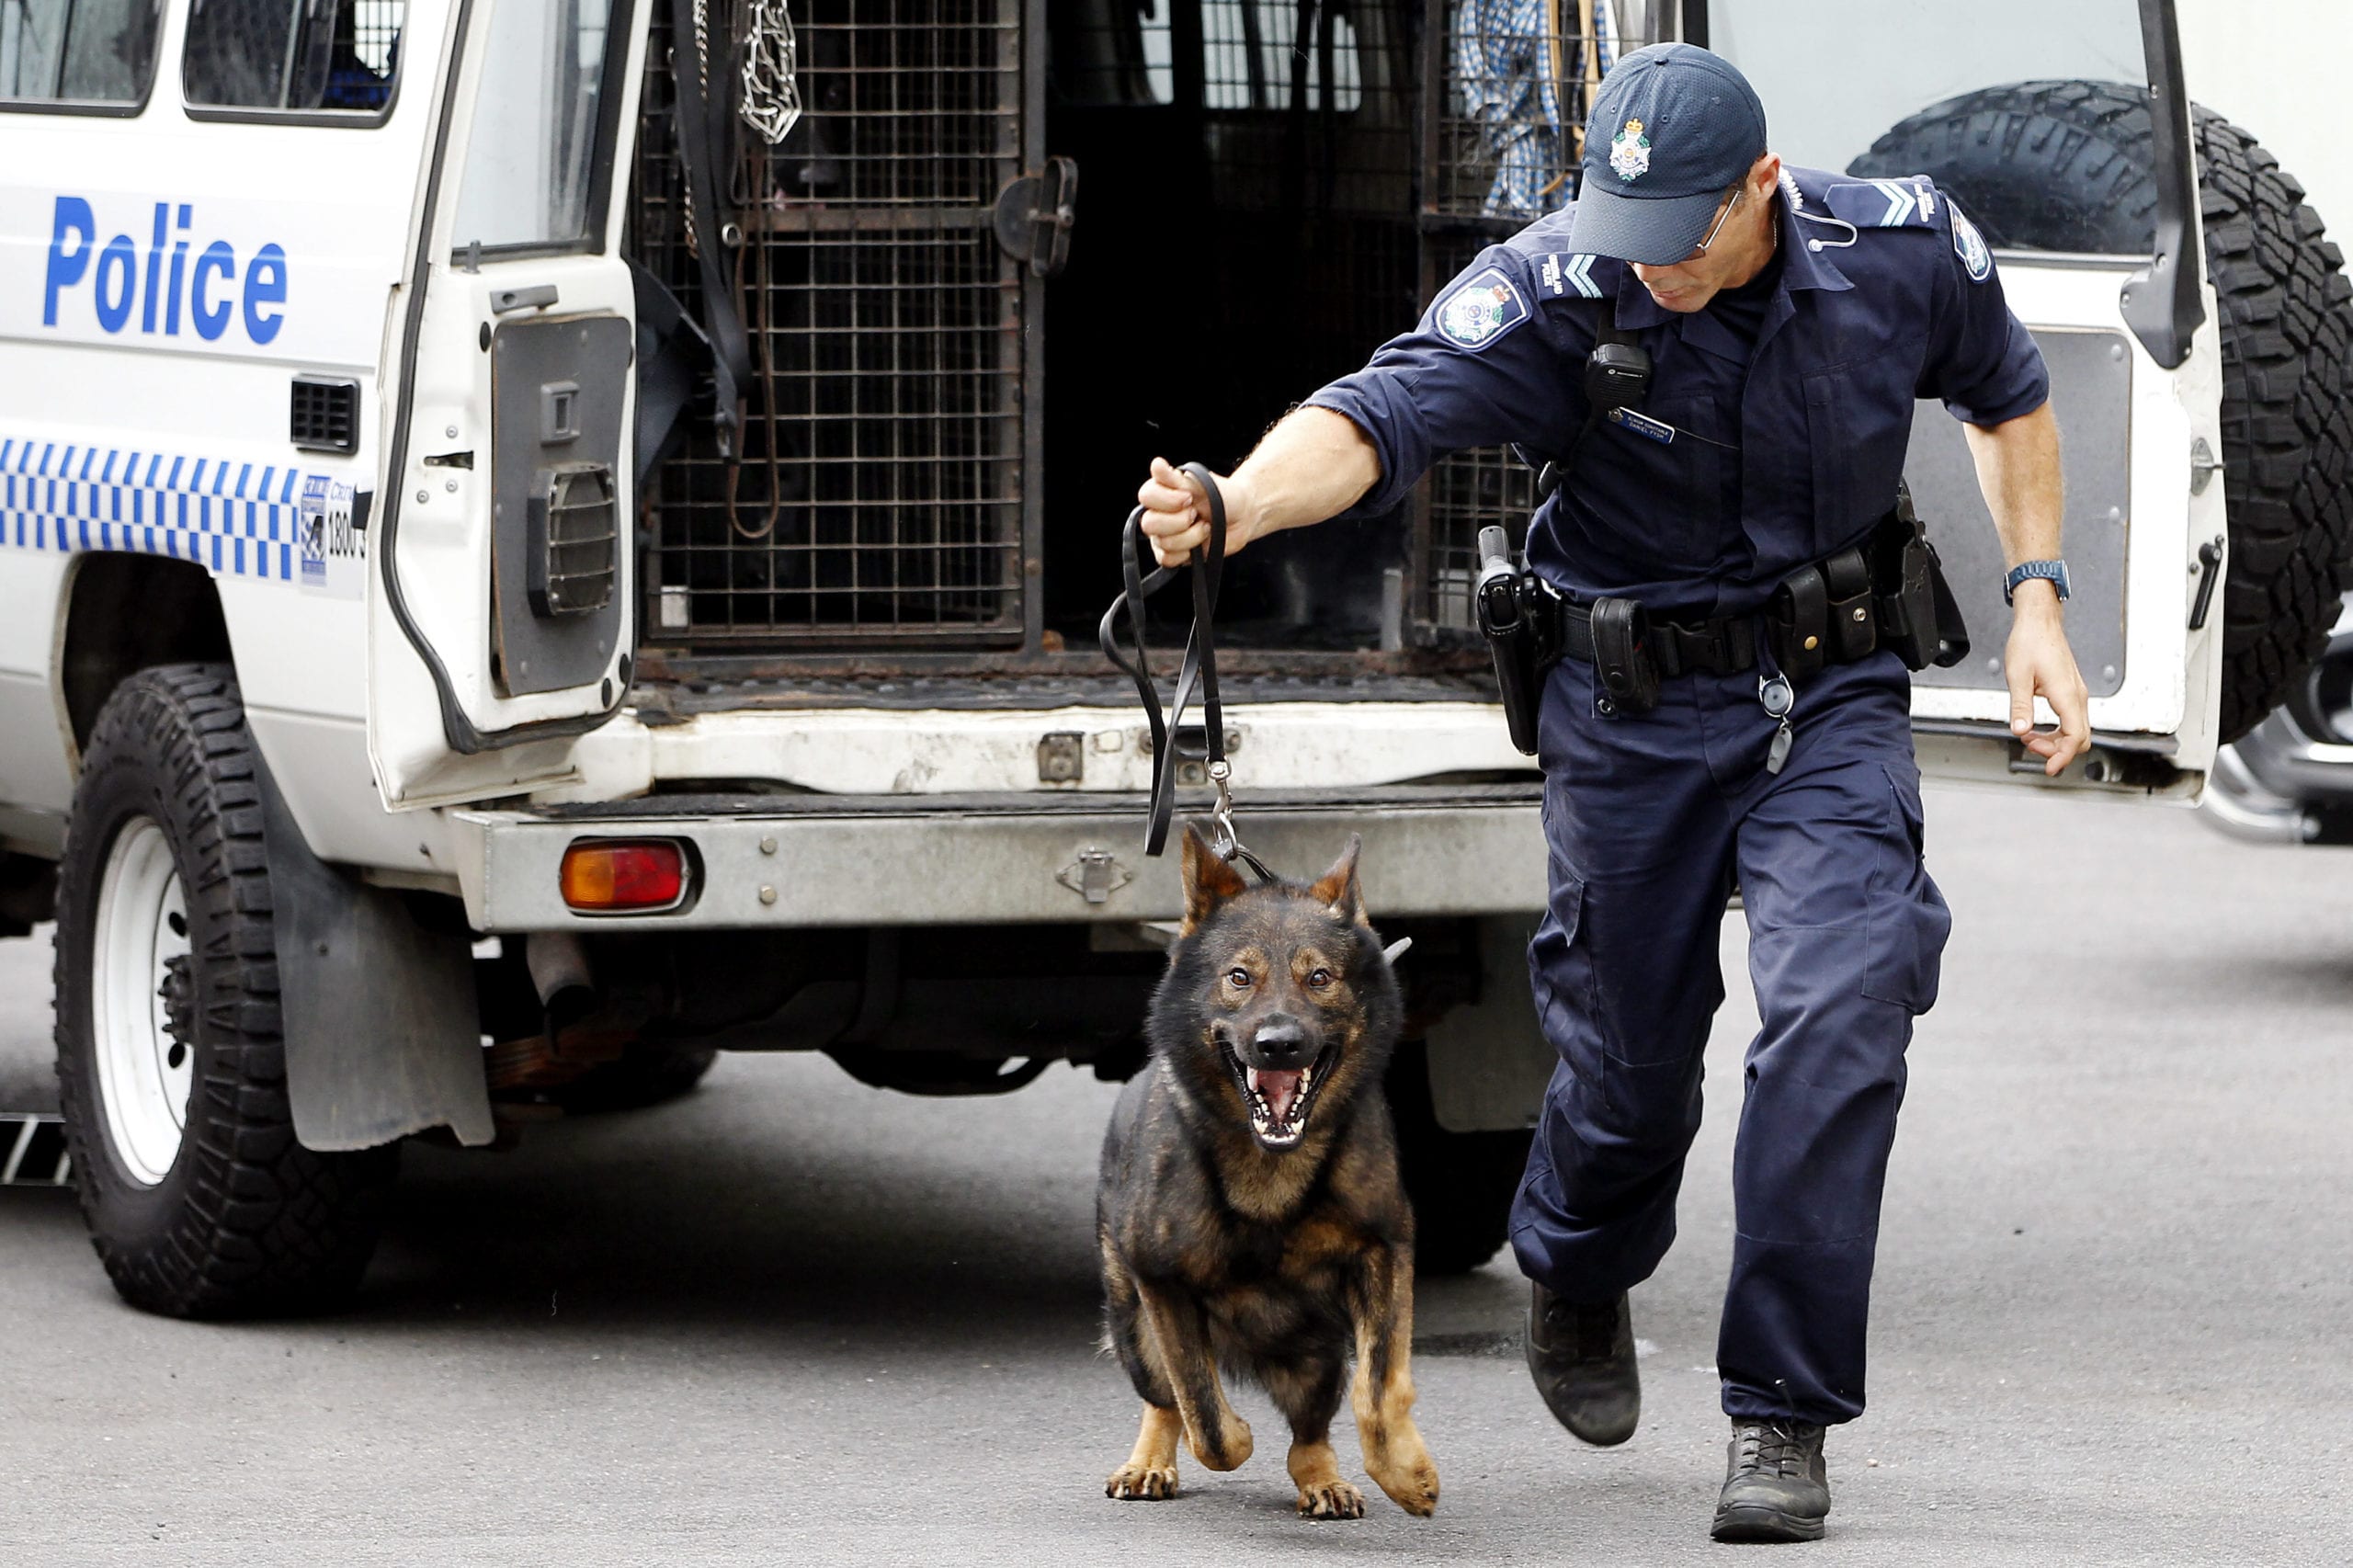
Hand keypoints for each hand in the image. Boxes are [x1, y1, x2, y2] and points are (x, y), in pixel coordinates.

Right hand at [1135, 457, 1255, 568]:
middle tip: (1197, 514)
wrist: (1242, 517)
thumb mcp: (1200, 483)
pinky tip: (1198, 544)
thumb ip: (1174, 478)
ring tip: (1205, 527)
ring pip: (1163, 543)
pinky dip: (1185, 553)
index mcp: (1161, 492)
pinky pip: (1167, 559)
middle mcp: (1157, 514)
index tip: (1189, 497)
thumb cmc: (1222, 496)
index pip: (1146, 496)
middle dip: (1179, 521)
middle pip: (1149, 524)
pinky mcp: (1172, 555)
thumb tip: (1156, 464)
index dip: (1167, 500)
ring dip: (1191, 536)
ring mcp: (1162, 536)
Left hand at [2003, 585, 2090, 775]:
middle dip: (2056, 750)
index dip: (2063, 756)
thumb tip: (2020, 730)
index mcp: (2067, 694)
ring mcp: (2076, 694)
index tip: (2049, 767)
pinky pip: (2071, 720)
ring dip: (2055, 740)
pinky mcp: (2071, 692)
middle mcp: (2077, 696)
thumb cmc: (2031, 642)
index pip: (2075, 736)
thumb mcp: (2018, 677)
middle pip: (2080, 738)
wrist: (2040, 622)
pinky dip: (2056, 730)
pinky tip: (2036, 728)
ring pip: (2077, 730)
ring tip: (2029, 737)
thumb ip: (2020, 707)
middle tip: (2030, 746)